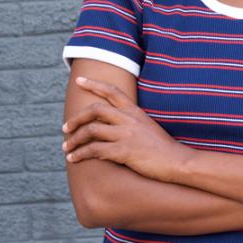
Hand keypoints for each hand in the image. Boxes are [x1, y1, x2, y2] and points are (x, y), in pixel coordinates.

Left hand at [62, 76, 193, 182]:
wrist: (177, 161)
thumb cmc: (163, 148)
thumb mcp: (148, 127)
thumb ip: (131, 122)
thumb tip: (113, 125)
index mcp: (135, 112)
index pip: (112, 91)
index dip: (94, 84)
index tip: (79, 80)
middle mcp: (129, 119)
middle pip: (95, 109)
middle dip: (76, 118)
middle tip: (65, 128)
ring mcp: (126, 134)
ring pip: (91, 130)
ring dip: (74, 139)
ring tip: (66, 148)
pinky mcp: (124, 151)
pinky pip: (95, 150)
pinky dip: (81, 154)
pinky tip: (74, 159)